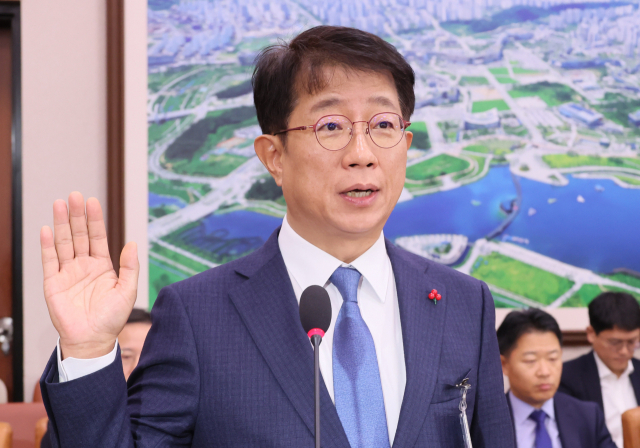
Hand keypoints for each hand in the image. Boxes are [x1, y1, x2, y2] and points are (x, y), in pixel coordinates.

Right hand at [40, 192, 138, 359]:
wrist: (92, 340)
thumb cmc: (111, 318)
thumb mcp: (128, 290)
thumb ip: (130, 267)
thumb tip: (132, 244)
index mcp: (102, 266)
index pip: (98, 236)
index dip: (95, 219)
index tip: (92, 201)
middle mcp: (84, 265)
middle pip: (79, 235)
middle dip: (76, 215)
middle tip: (74, 196)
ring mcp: (68, 273)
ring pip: (64, 242)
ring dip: (61, 224)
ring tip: (59, 204)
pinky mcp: (53, 283)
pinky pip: (49, 260)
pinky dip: (47, 245)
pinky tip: (47, 230)